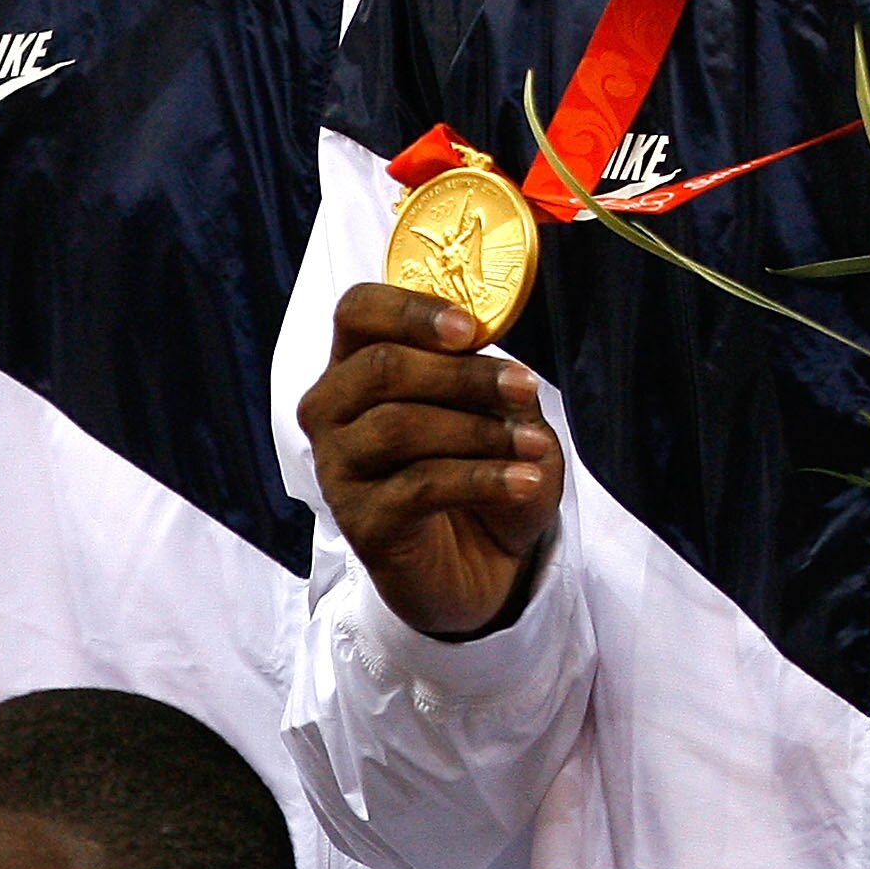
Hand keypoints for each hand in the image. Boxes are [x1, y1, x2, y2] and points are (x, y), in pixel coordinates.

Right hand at [299, 284, 562, 636]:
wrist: (484, 558)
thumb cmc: (482, 464)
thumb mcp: (496, 410)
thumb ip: (483, 376)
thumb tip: (491, 354)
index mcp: (357, 364)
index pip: (358, 311)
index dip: (410, 310)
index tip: (469, 328)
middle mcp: (331, 411)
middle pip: (382, 367)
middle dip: (463, 374)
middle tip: (526, 386)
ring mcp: (338, 468)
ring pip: (400, 426)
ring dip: (480, 431)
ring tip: (537, 446)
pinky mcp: (360, 523)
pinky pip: (420, 486)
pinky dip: (483, 478)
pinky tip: (525, 480)